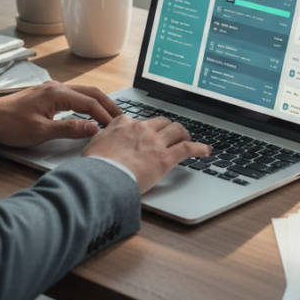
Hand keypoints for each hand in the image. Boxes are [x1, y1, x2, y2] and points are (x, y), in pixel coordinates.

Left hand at [0, 82, 122, 146]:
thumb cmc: (9, 124)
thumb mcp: (40, 131)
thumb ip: (69, 129)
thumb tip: (93, 128)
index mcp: (56, 93)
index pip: (89, 102)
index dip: (104, 115)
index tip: (115, 127)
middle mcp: (56, 87)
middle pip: (90, 93)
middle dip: (108, 105)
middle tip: (121, 118)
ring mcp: (51, 90)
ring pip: (83, 93)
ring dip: (98, 103)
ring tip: (110, 116)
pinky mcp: (47, 96)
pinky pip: (74, 96)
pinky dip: (86, 103)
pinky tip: (89, 112)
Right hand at [83, 115, 210, 193]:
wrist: (100, 179)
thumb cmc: (93, 167)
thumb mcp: (93, 146)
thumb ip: (102, 140)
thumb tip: (101, 142)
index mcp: (123, 123)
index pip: (140, 120)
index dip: (146, 128)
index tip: (148, 133)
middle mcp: (141, 129)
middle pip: (161, 122)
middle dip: (167, 128)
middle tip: (171, 135)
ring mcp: (154, 142)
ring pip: (176, 130)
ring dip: (183, 134)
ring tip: (187, 139)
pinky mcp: (165, 157)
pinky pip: (188, 148)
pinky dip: (199, 148)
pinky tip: (206, 151)